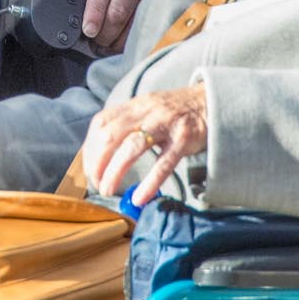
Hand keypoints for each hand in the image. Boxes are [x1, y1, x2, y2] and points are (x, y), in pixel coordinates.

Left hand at [82, 85, 206, 205]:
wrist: (209, 102)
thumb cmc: (173, 111)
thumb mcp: (146, 109)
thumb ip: (126, 124)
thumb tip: (102, 154)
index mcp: (133, 105)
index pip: (101, 123)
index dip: (90, 147)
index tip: (88, 168)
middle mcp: (145, 112)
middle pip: (111, 135)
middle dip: (98, 162)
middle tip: (96, 183)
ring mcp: (165, 125)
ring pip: (132, 147)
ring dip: (115, 171)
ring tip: (108, 189)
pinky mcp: (183, 140)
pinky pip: (163, 163)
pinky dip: (149, 183)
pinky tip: (139, 197)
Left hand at [85, 0, 181, 48]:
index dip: (94, 11)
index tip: (87, 29)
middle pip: (119, 10)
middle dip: (104, 33)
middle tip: (93, 42)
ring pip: (136, 21)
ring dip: (119, 39)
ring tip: (106, 47)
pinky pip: (150, 19)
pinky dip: (138, 33)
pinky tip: (128, 41)